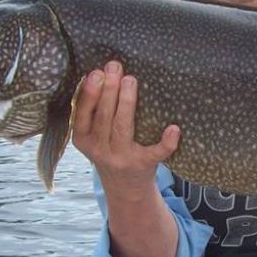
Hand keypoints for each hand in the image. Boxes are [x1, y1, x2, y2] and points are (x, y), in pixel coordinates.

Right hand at [71, 61, 180, 197]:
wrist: (125, 189)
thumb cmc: (110, 150)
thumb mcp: (93, 136)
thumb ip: (94, 111)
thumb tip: (103, 72)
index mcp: (84, 140)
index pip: (82, 115)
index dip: (89, 94)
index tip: (96, 73)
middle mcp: (101, 150)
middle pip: (104, 117)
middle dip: (109, 91)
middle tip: (115, 68)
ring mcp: (122, 158)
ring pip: (123, 128)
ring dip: (126, 103)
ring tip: (130, 80)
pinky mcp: (144, 165)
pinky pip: (155, 153)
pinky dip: (166, 142)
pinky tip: (174, 128)